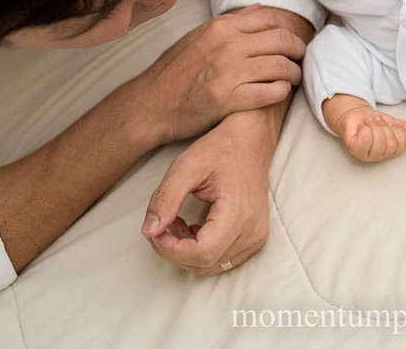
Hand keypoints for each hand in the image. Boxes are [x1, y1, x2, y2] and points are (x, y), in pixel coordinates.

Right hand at [132, 5, 306, 144]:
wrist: (149, 104)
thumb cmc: (174, 71)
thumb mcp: (198, 36)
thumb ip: (231, 22)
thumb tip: (259, 8)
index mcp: (220, 28)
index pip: (270, 20)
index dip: (290, 29)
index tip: (295, 40)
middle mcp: (226, 46)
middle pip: (281, 40)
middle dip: (299, 50)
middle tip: (301, 59)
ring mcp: (228, 72)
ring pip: (280, 66)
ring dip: (294, 73)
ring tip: (293, 78)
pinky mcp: (228, 99)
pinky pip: (269, 92)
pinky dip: (281, 92)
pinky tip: (281, 92)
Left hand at [141, 108, 279, 275]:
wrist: (252, 139)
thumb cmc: (222, 148)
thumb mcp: (186, 166)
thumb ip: (165, 199)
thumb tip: (149, 231)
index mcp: (239, 213)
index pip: (200, 253)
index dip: (170, 249)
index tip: (155, 230)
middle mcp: (253, 231)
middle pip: (204, 264)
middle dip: (174, 251)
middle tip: (160, 225)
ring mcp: (257, 236)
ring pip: (211, 266)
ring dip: (186, 252)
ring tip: (177, 223)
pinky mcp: (255, 238)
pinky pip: (222, 259)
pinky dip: (201, 250)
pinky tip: (193, 227)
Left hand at [338, 107, 405, 162]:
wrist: (355, 115)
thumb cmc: (372, 121)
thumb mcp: (391, 122)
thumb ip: (403, 127)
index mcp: (389, 150)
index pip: (401, 144)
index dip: (397, 129)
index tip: (389, 124)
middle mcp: (379, 155)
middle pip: (390, 143)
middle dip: (384, 126)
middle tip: (377, 122)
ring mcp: (366, 154)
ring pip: (379, 141)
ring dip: (374, 125)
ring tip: (369, 123)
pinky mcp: (355, 149)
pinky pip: (365, 139)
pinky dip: (365, 128)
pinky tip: (363, 126)